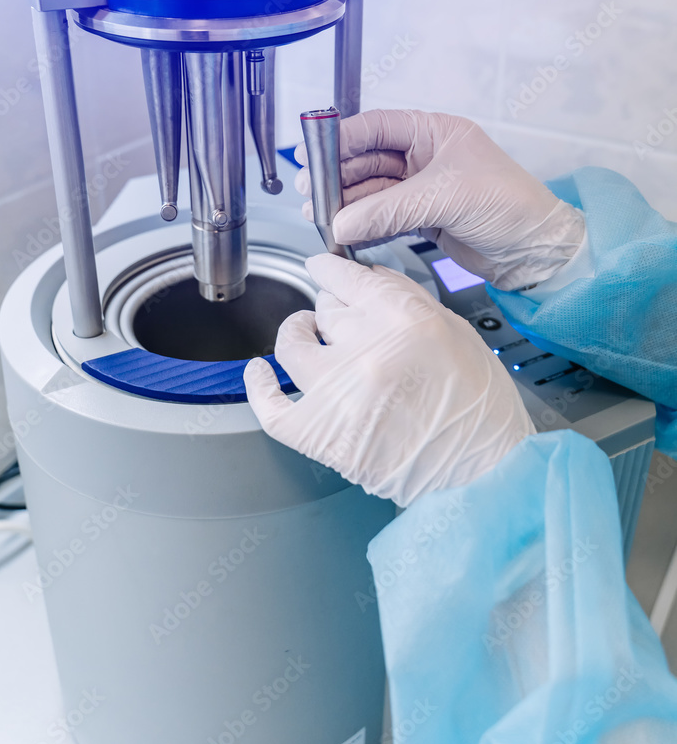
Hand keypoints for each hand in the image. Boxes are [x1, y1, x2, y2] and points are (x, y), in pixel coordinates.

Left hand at [243, 254, 534, 506]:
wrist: (484, 475)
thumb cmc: (479, 407)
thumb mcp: (455, 331)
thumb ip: (407, 298)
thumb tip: (366, 278)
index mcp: (403, 319)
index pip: (346, 277)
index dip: (332, 270)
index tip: (325, 268)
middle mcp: (365, 350)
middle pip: (325, 309)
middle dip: (330, 309)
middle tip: (339, 319)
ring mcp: (337, 393)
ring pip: (292, 345)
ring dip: (296, 332)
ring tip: (304, 333)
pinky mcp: (321, 435)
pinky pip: (272, 406)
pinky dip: (259, 387)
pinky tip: (258, 372)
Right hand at [294, 110, 583, 290]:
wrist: (537, 251)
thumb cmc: (511, 206)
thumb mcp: (446, 198)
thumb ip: (389, 209)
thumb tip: (342, 221)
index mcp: (434, 132)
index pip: (376, 127)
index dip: (341, 140)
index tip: (313, 156)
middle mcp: (425, 156)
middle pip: (367, 161)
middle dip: (339, 179)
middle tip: (313, 197)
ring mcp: (422, 188)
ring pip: (372, 193)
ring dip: (348, 206)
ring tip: (323, 220)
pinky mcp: (423, 218)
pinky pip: (383, 217)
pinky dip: (364, 226)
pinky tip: (347, 233)